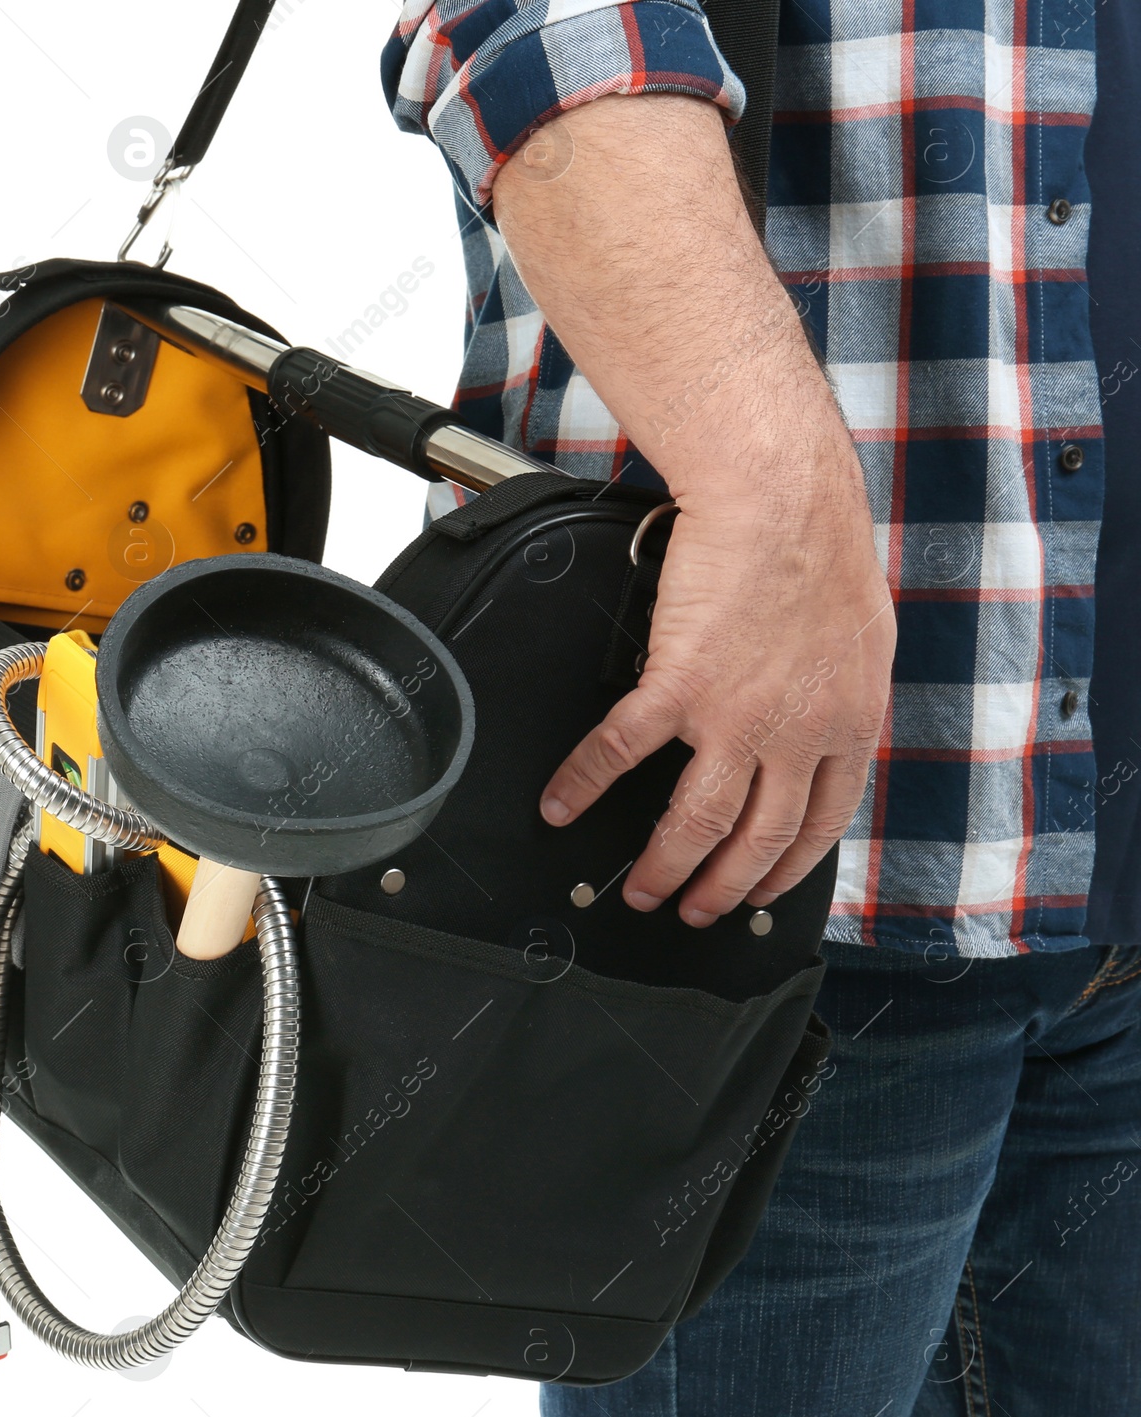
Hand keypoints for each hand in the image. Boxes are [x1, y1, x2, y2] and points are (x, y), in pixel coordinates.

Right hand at [540, 471, 893, 924]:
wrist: (780, 498)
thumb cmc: (819, 548)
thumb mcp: (860, 637)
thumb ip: (835, 693)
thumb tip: (813, 719)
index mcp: (846, 724)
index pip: (819, 824)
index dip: (785, 870)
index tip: (759, 891)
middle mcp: (797, 734)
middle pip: (757, 838)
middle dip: (722, 888)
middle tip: (694, 911)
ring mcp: (735, 716)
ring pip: (697, 820)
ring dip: (664, 864)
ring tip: (640, 890)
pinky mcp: (678, 686)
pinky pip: (622, 751)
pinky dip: (586, 784)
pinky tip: (562, 803)